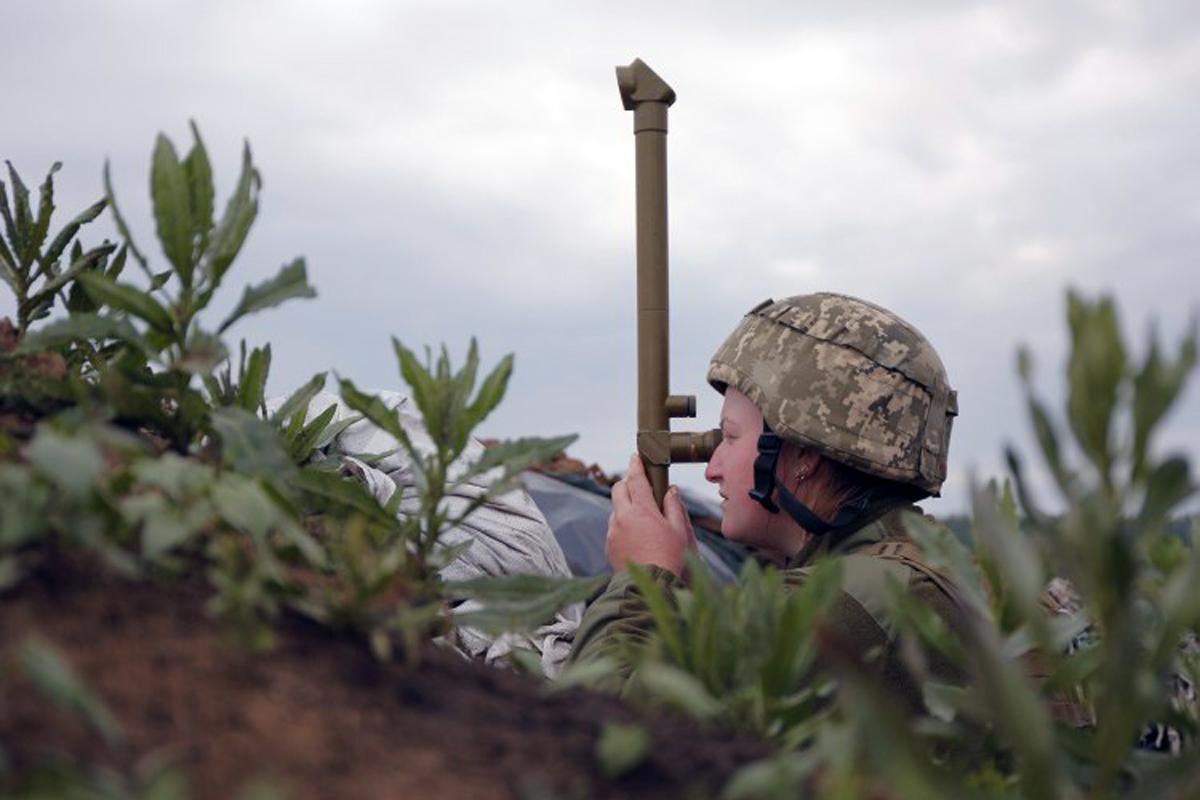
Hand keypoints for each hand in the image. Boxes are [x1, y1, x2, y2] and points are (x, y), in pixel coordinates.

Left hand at [605, 454, 697, 575]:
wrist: (649, 588)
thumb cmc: (670, 559)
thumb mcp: (680, 531)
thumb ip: (674, 507)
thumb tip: (671, 491)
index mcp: (642, 511)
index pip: (636, 480)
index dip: (636, 466)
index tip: (636, 457)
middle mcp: (623, 518)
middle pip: (618, 489)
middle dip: (627, 483)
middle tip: (639, 485)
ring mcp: (613, 532)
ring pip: (616, 510)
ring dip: (626, 507)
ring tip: (643, 519)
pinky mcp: (609, 546)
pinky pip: (614, 528)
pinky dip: (623, 526)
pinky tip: (637, 538)